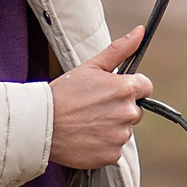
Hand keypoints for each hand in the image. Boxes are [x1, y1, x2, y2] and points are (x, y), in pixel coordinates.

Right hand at [47, 26, 152, 168]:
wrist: (41, 124)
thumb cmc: (64, 93)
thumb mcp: (91, 66)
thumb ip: (120, 49)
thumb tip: (140, 31)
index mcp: (126, 89)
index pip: (145, 87)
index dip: (129, 87)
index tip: (112, 92)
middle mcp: (128, 113)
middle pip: (135, 110)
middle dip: (120, 108)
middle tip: (94, 108)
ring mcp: (120, 135)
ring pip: (124, 130)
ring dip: (111, 127)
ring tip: (87, 123)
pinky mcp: (112, 154)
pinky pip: (115, 148)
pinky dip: (104, 145)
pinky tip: (86, 137)